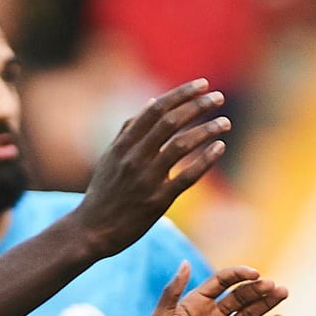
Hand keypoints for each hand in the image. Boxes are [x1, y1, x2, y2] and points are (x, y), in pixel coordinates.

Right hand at [72, 79, 228, 257]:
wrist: (91, 230)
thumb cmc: (103, 193)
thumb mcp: (111, 156)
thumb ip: (130, 129)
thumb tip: (152, 101)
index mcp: (123, 145)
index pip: (155, 110)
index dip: (181, 94)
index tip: (202, 84)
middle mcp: (134, 158)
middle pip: (170, 122)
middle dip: (197, 106)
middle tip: (218, 98)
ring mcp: (146, 179)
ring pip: (180, 146)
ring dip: (206, 130)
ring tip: (224, 122)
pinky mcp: (157, 201)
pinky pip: (186, 177)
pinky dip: (205, 160)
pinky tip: (219, 148)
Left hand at [126, 263, 285, 315]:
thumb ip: (172, 292)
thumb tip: (185, 262)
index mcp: (195, 304)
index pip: (222, 283)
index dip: (239, 275)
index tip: (255, 273)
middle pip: (240, 297)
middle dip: (258, 289)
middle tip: (275, 285)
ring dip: (266, 304)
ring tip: (283, 293)